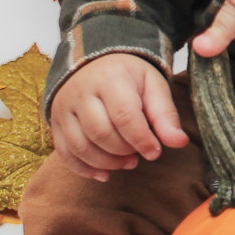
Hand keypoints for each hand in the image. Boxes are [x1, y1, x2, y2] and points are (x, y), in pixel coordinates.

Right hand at [50, 53, 188, 180]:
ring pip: (81, 146)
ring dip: (106, 163)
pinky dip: (84, 169)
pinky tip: (104, 174)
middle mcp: (82, 92)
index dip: (141, 139)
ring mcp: (64, 107)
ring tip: (126, 162)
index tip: (155, 152)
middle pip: (101, 133)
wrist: (94, 60)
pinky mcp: (56, 122)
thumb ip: (165, 114)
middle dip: (124, 152)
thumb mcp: (153, 86)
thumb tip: (179, 142)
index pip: (124, 116)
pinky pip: (65, 153)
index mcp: (110, 78)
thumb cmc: (129, 76)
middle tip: (138, 156)